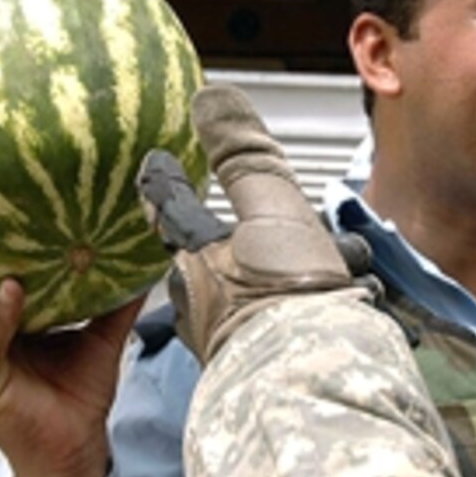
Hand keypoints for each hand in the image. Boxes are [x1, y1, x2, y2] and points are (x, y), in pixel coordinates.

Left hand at [138, 85, 353, 363]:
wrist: (315, 379)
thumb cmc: (285, 297)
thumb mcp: (270, 206)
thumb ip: (243, 154)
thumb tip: (210, 96)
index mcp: (197, 262)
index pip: (173, 211)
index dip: (164, 185)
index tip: (154, 166)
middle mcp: (204, 305)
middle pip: (214, 260)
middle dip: (235, 245)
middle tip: (264, 234)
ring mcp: (232, 340)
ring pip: (248, 294)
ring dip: (275, 280)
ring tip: (310, 275)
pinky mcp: (263, 368)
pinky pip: (271, 327)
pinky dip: (292, 313)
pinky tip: (321, 313)